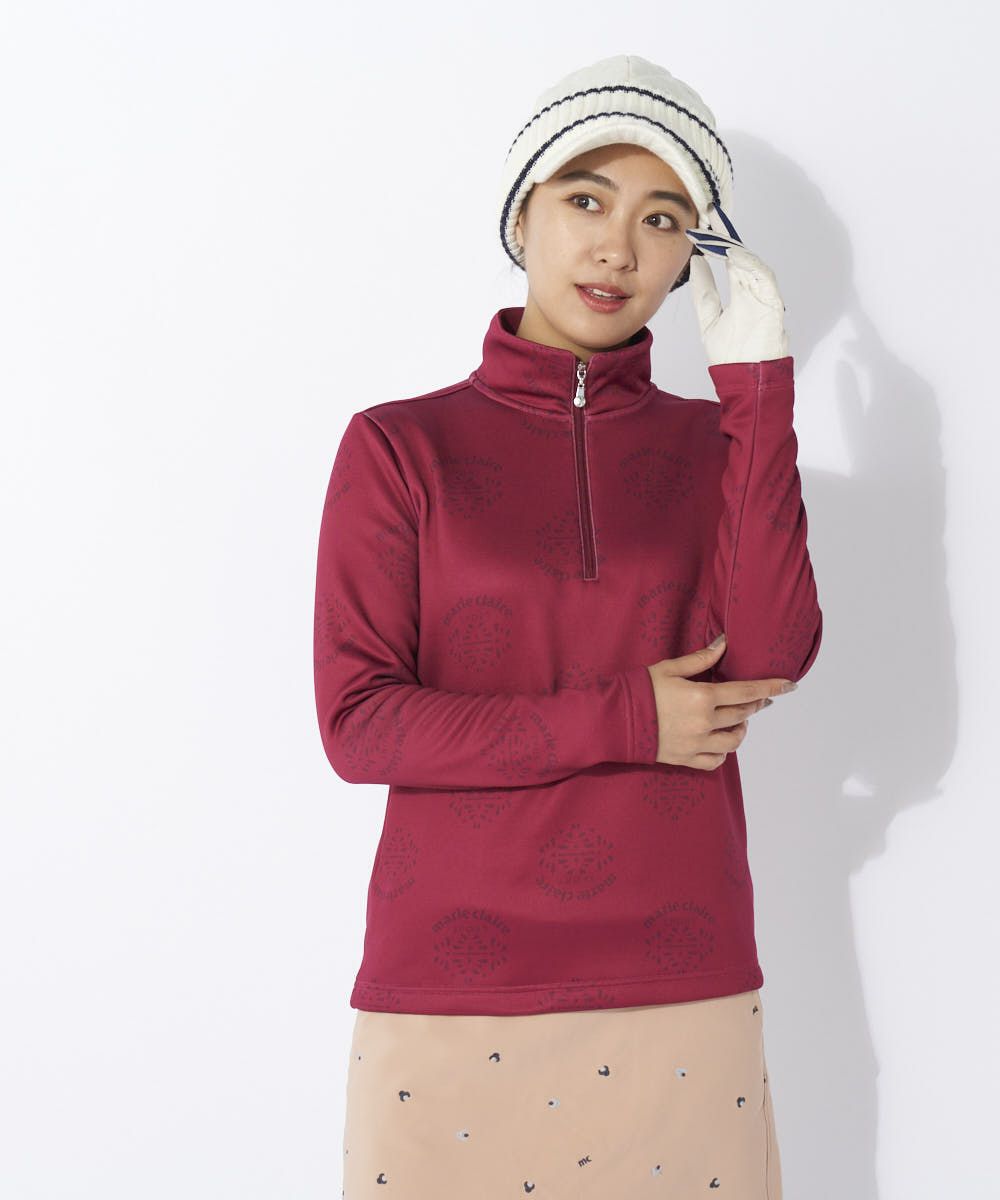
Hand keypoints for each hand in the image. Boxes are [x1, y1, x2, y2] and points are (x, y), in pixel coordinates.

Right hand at [645, 634, 796, 769]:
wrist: (613, 721)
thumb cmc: (639, 690)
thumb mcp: (668, 668)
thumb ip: (700, 659)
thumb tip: (724, 643)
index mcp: (702, 697)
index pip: (747, 692)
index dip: (771, 687)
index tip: (791, 685)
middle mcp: (704, 723)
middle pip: (743, 714)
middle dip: (756, 705)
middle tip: (761, 699)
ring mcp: (696, 744)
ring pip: (734, 741)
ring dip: (742, 729)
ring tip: (740, 721)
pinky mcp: (685, 759)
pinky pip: (716, 761)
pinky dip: (724, 752)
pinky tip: (721, 742)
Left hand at [683, 210, 788, 367]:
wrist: (746, 379)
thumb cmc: (731, 355)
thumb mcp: (709, 319)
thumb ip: (705, 293)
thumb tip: (696, 264)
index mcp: (741, 292)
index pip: (728, 260)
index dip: (715, 243)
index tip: (701, 226)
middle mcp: (754, 290)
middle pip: (739, 255)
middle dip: (724, 235)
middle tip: (709, 215)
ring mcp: (764, 295)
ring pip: (751, 263)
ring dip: (734, 246)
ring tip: (716, 232)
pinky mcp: (773, 303)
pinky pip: (763, 277)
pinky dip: (749, 264)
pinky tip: (732, 254)